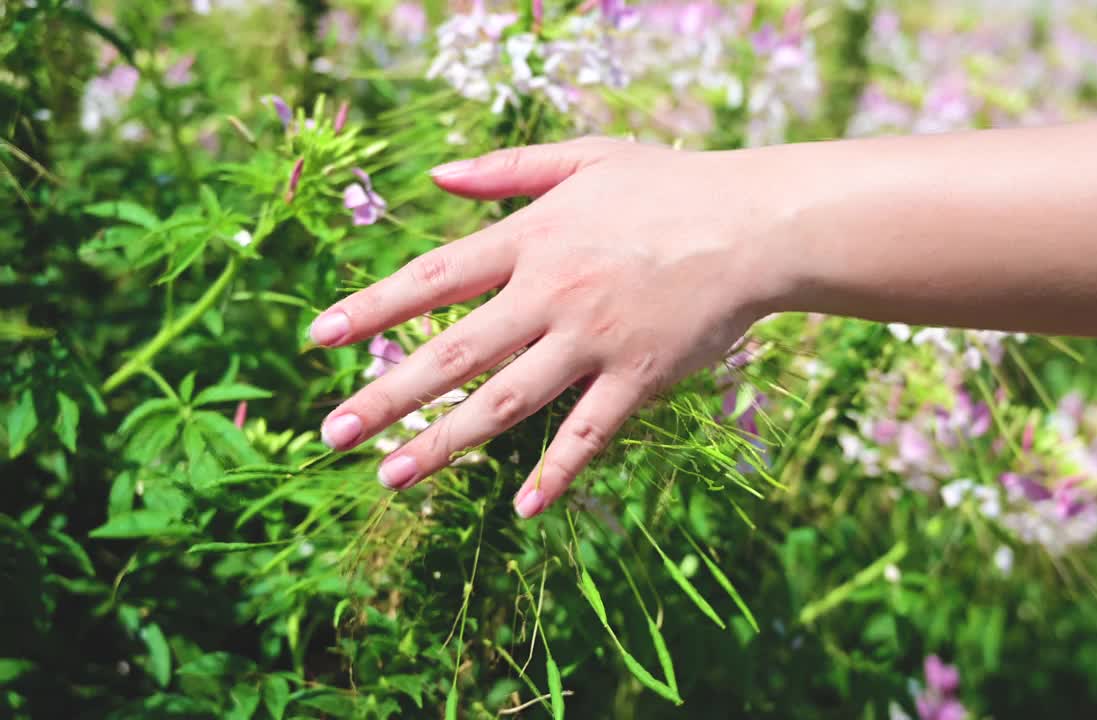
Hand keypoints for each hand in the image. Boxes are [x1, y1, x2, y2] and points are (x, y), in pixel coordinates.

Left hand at [309, 137, 781, 517]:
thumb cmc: (669, 186)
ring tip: (391, 476)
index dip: (374, 309)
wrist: (755, 224)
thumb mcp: (585, 157)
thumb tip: (432, 178)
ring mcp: (595, 340)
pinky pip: (589, 433)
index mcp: (533, 239)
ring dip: (445, 443)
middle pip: (453, 353)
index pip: (435, 278)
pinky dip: (556, 472)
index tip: (320, 338)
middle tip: (331, 434)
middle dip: (386, 397)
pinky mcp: (639, 377)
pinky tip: (520, 506)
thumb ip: (506, 170)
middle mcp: (552, 293)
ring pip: (506, 401)